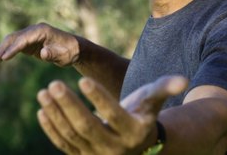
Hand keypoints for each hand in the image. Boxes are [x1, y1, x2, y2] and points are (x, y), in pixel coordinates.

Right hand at [0, 23, 80, 67]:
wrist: (75, 48)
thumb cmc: (70, 51)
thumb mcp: (64, 55)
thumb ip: (53, 53)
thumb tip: (42, 52)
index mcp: (42, 30)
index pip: (24, 39)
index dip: (13, 48)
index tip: (4, 58)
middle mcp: (34, 30)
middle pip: (13, 38)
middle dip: (2, 49)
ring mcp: (30, 35)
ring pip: (11, 41)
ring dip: (1, 51)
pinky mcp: (29, 42)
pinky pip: (14, 46)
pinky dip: (6, 53)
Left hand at [36, 76, 187, 154]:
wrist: (134, 144)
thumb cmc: (141, 113)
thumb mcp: (152, 102)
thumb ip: (164, 89)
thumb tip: (184, 80)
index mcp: (133, 133)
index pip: (113, 115)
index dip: (98, 99)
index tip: (82, 79)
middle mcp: (115, 149)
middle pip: (87, 127)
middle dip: (68, 105)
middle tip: (54, 84)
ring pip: (71, 135)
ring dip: (56, 113)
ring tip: (44, 92)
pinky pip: (63, 144)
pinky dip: (51, 128)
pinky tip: (43, 109)